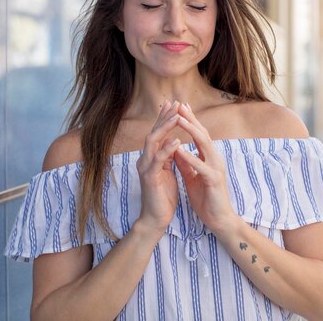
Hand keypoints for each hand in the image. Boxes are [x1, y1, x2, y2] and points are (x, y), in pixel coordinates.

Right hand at [135, 101, 181, 235]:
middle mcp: (145, 159)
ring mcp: (145, 168)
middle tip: (175, 102)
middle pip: (154, 132)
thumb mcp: (166, 171)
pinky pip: (158, 160)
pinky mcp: (150, 178)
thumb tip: (173, 140)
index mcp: (151, 157)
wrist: (155, 218)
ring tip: (177, 116)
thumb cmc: (163, 196)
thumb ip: (167, 156)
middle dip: (165, 117)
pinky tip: (177, 140)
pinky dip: (167, 149)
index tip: (175, 103)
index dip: (165, 117)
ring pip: (153, 142)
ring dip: (165, 128)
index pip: (158, 133)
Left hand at [173, 103, 235, 233]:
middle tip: (179, 104)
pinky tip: (179, 150)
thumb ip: (186, 163)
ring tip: (178, 118)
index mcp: (209, 158)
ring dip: (191, 130)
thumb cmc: (206, 199)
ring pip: (204, 144)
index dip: (190, 120)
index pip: (199, 135)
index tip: (179, 107)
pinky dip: (190, 157)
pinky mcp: (214, 180)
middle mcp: (215, 159)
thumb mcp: (192, 178)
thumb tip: (176, 149)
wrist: (219, 220)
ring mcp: (216, 168)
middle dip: (191, 118)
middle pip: (202, 133)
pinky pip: (201, 166)